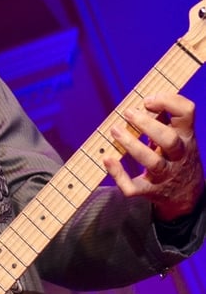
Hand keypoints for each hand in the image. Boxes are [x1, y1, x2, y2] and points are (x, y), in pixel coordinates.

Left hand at [105, 92, 204, 221]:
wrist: (186, 193)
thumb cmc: (176, 155)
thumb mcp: (179, 135)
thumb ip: (165, 118)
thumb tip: (140, 101)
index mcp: (185, 136)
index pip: (186, 113)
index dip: (169, 102)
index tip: (147, 100)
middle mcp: (178, 155)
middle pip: (169, 139)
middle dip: (147, 124)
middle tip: (128, 113)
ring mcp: (165, 174)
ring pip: (152, 162)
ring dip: (132, 145)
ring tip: (115, 130)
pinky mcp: (150, 190)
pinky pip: (133, 187)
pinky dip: (119, 175)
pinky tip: (108, 160)